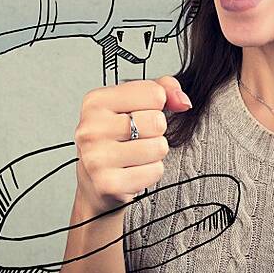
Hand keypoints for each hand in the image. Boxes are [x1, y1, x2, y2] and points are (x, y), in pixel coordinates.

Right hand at [73, 76, 192, 216]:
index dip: (156, 104)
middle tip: (136, 138)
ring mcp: (97, 157)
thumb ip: (161, 89)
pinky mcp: (109, 183)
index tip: (140, 113)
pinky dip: (150, 172)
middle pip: (157, 121)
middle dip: (155, 131)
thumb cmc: (114, 139)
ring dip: (154, 153)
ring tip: (134, 155)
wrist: (92, 181)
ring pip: (158, 147)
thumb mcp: (132, 104)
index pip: (153, 92)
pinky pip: (154, 171)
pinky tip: (132, 170)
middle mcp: (92, 128)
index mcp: (95, 102)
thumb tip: (182, 101)